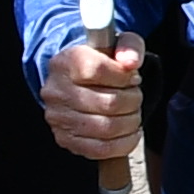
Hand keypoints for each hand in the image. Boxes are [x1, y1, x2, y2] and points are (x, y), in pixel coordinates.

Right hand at [42, 36, 142, 165]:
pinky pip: (101, 149)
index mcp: (67, 62)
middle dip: (133, 101)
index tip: (132, 77)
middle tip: (136, 96)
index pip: (97, 70)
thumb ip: (129, 46)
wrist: (77, 80)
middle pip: (108, 103)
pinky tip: (131, 132)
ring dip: (131, 122)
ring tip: (133, 112)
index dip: (123, 76)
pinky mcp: (65, 139)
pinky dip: (124, 143)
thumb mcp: (117, 44)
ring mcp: (58, 118)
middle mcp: (57, 91)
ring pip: (107, 128)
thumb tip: (130, 62)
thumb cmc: (102, 62)